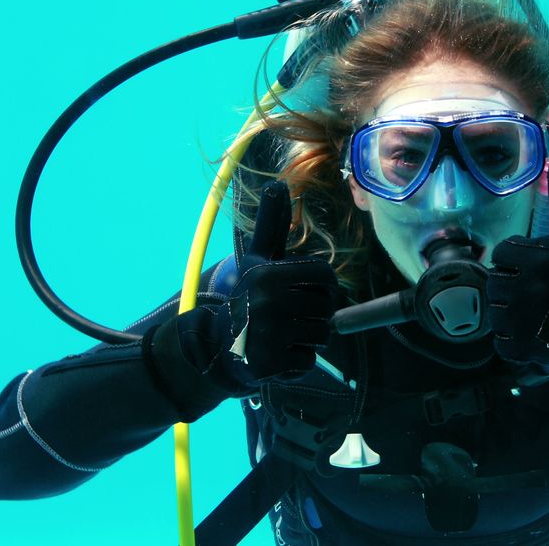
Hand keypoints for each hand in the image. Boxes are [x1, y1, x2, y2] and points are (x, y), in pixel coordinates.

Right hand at [225, 180, 338, 382]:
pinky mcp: (270, 364)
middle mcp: (268, 302)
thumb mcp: (259, 259)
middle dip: (315, 312)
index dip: (324, 285)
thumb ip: (271, 224)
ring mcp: (268, 335)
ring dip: (308, 337)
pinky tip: (277, 353)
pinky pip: (308, 361)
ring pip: (321, 334)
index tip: (305, 290)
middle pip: (327, 306)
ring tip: (283, 333)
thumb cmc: (250, 296)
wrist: (220, 345)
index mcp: (269, 274)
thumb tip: (277, 184)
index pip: (326, 276)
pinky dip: (297, 361)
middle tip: (290, 315)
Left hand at [487, 150, 548, 366]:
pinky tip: (536, 333)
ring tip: (539, 313)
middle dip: (514, 288)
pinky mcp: (525, 348)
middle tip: (542, 293)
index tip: (543, 269)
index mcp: (539, 257)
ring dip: (512, 315)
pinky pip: (501, 343)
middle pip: (496, 285)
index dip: (520, 261)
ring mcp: (526, 320)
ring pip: (495, 314)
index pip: (503, 254)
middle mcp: (530, 287)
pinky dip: (515, 342)